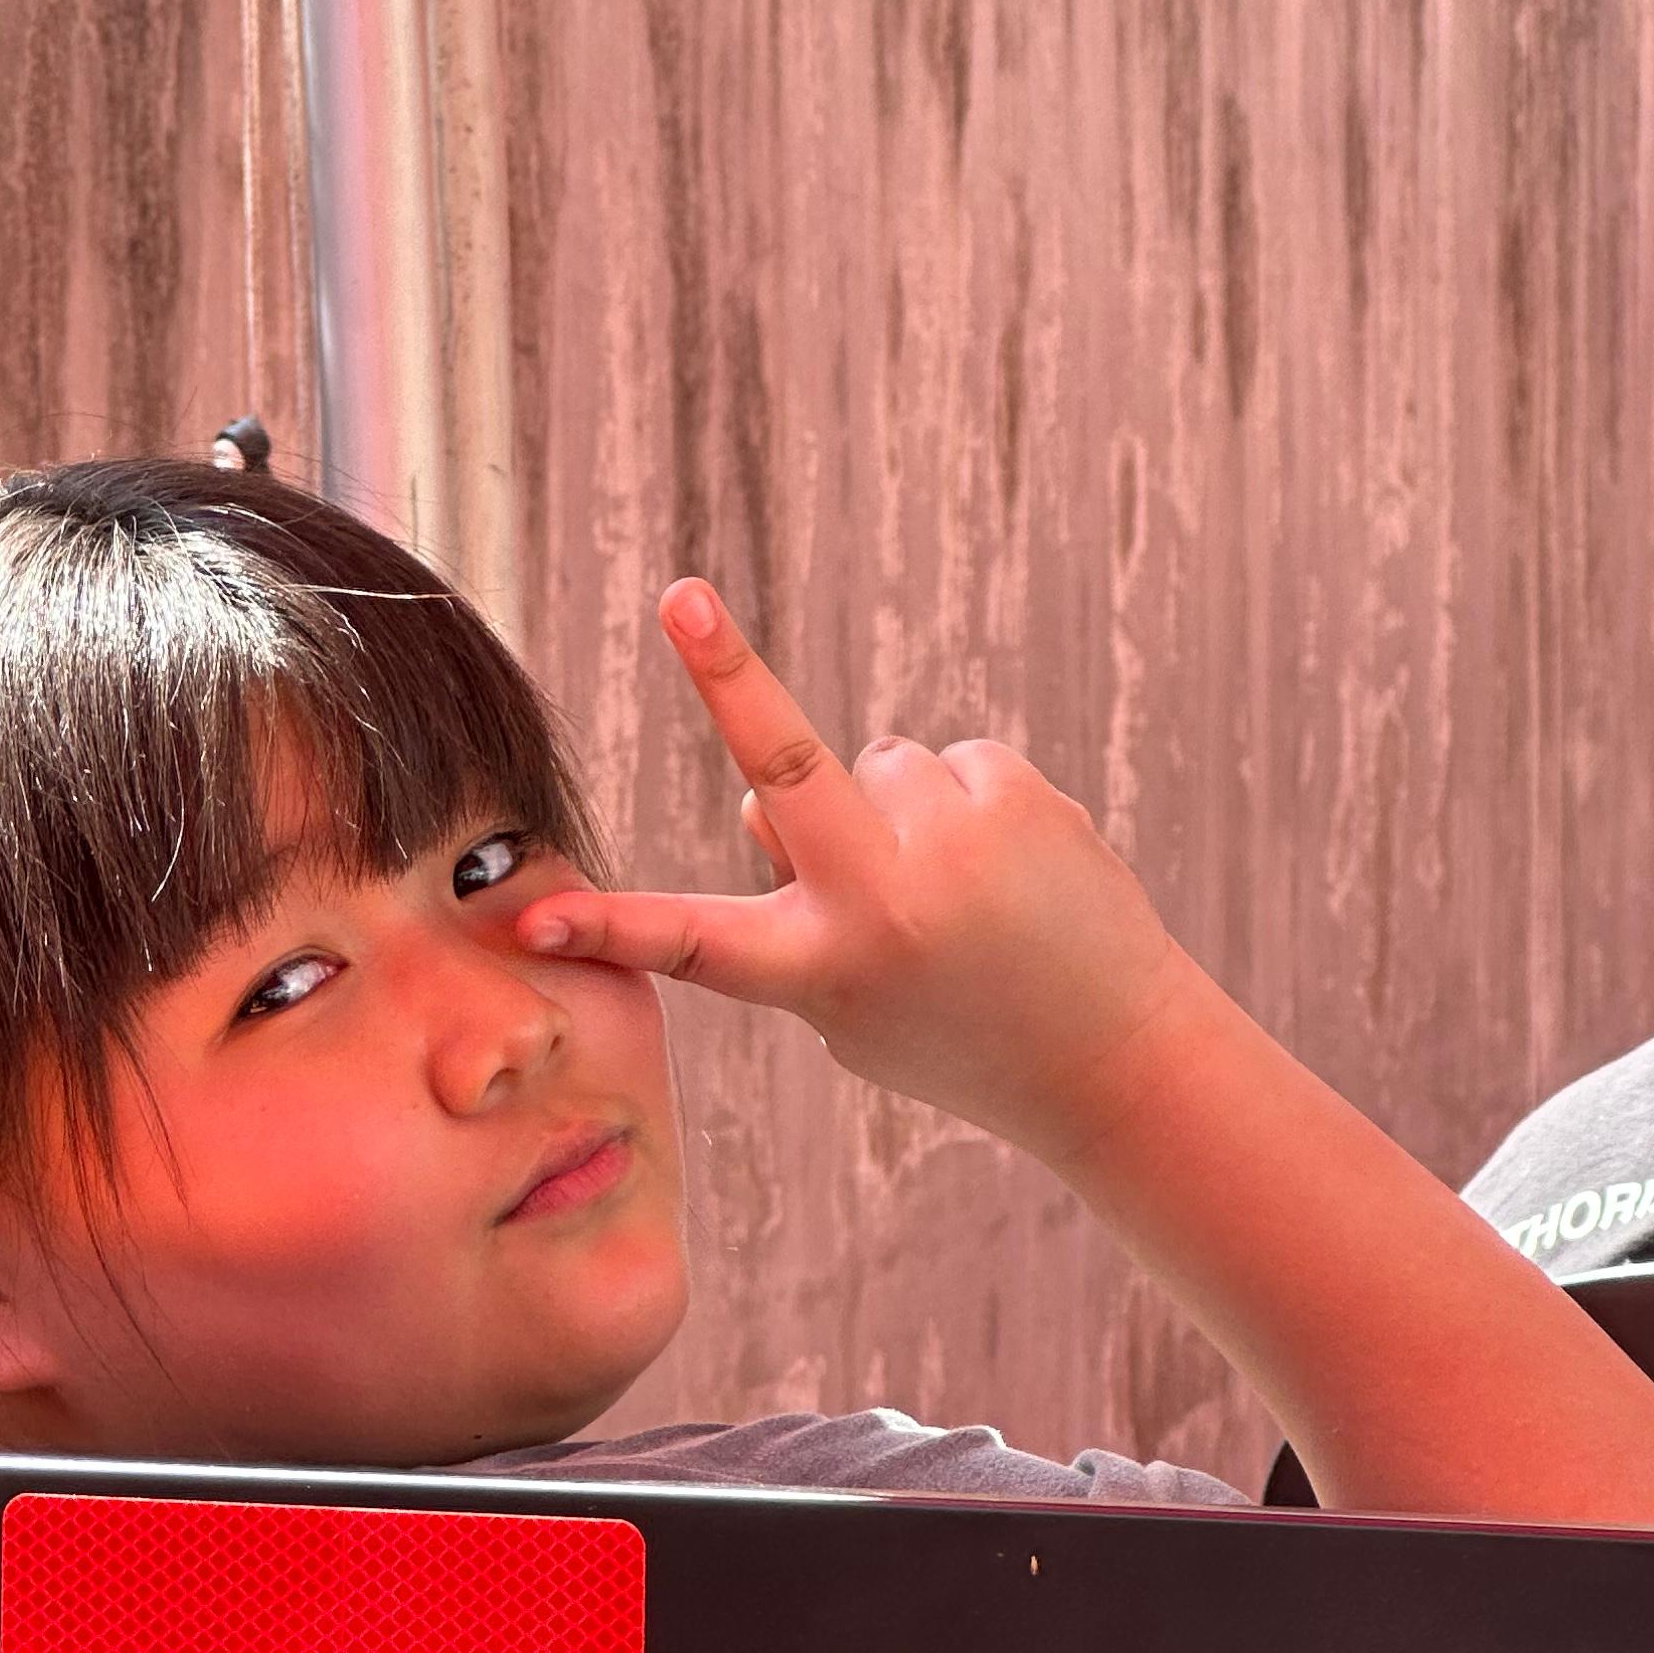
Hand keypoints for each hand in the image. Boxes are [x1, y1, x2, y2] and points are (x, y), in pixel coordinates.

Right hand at [515, 582, 1198, 1168]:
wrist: (1122, 1057)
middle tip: (683, 595)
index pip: (691, 942)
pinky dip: (967, 805)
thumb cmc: (959, 1033)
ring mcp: (950, 843)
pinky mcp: (1014, 792)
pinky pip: (950, 764)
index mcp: (822, 971)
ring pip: (877, 766)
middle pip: (782, 762)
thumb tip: (764, 798)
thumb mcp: (852, 1006)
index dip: (605, 928)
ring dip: (903, 809)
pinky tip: (1014, 869)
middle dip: (723, 671)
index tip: (531, 921)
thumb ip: (793, 908)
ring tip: (969, 891)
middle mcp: (879, 902)